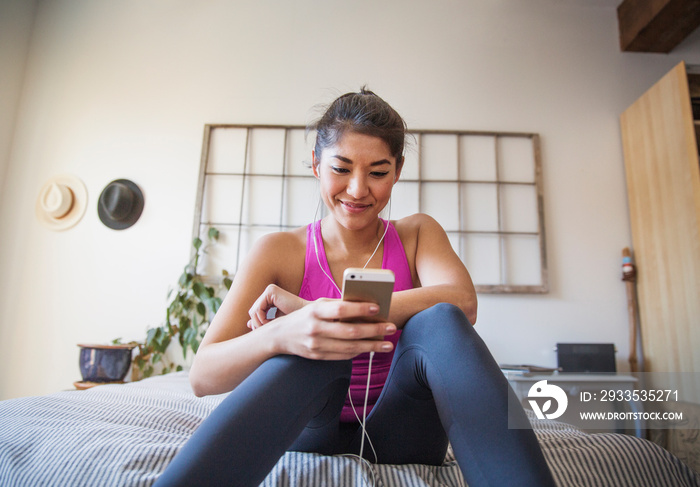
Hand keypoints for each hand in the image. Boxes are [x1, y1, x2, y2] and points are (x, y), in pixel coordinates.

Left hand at [248, 284, 308, 329]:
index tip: (263, 333)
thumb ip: (263, 322)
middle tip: (265, 332)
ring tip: (270, 327)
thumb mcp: (276, 323)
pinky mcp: (271, 291)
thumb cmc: (294, 324)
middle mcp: (269, 292)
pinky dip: (261, 319)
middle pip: (253, 312)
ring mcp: (270, 290)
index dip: (258, 325)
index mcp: (270, 298)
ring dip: (260, 323)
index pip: (255, 313)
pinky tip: (270, 322)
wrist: (306, 320)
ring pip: (253, 311)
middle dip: (258, 325)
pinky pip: (257, 309)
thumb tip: (248, 324)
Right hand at [269, 299, 396, 359]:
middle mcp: (315, 329)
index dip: (360, 309)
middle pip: (350, 331)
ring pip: (349, 347)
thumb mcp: (316, 306)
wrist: (278, 337)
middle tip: (391, 327)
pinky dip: (358, 352)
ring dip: (371, 346)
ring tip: (387, 344)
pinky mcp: (318, 356)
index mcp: (315, 311)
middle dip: (373, 330)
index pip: (342, 310)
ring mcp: (316, 345)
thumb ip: (336, 306)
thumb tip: (362, 306)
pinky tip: (370, 348)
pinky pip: (343, 355)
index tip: (378, 307)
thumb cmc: (303, 317)